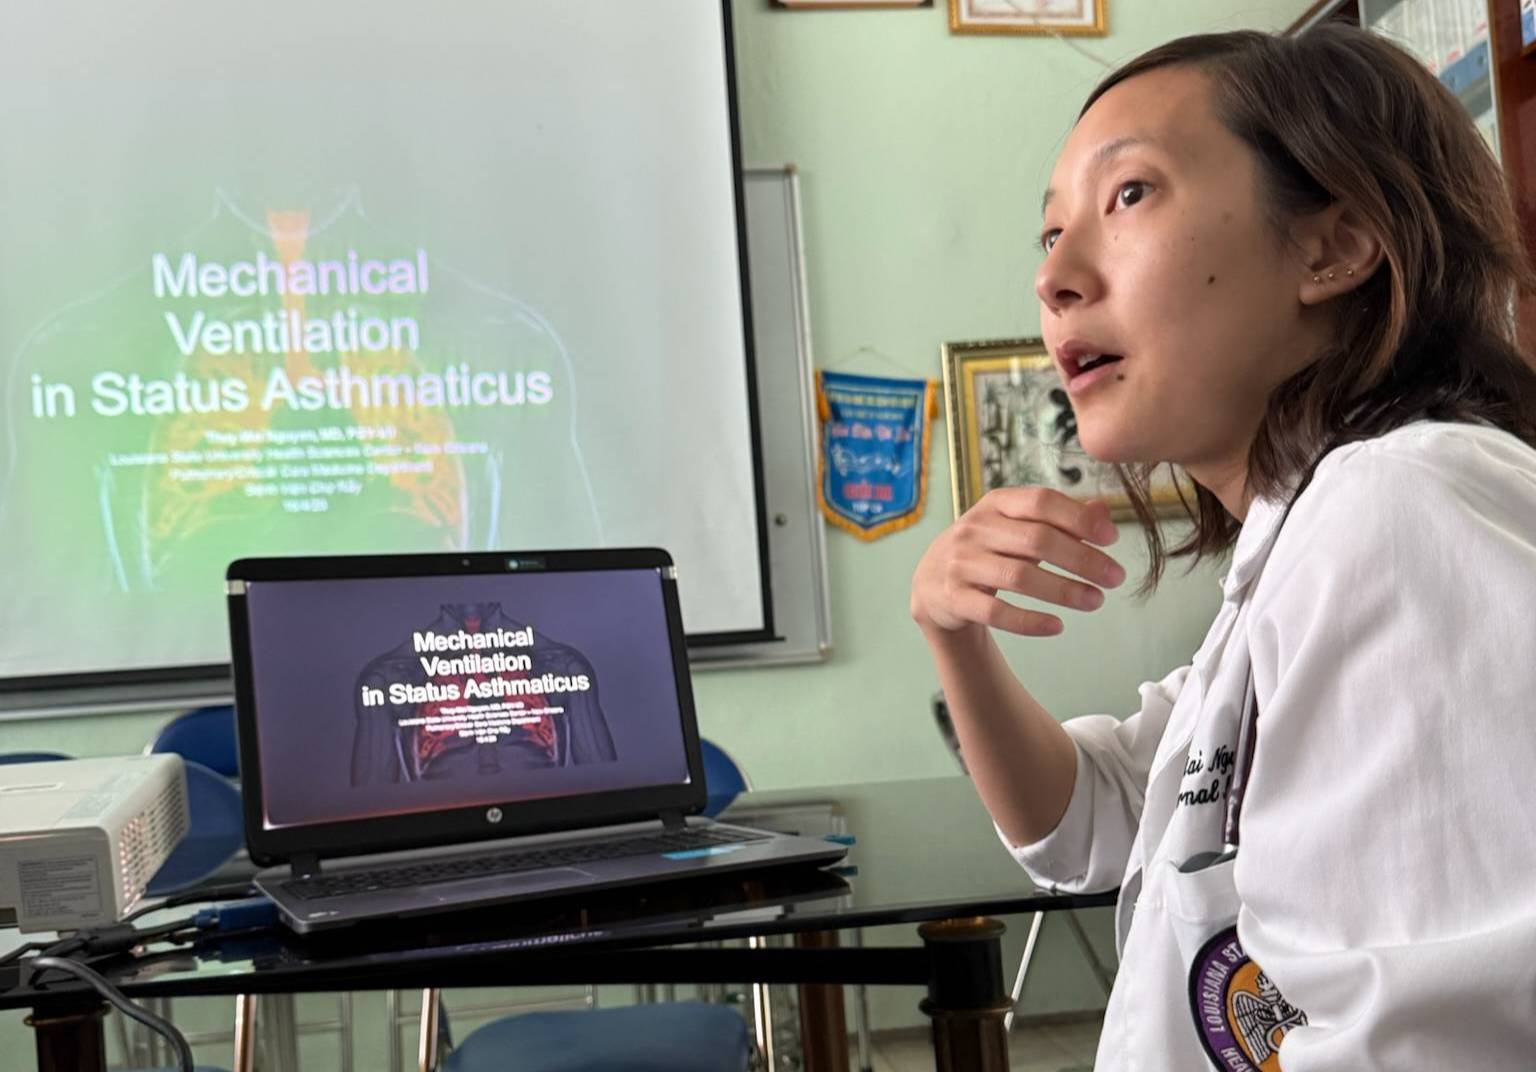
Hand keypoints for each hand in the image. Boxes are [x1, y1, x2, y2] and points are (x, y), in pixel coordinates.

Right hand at [910, 487, 1125, 636]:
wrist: (932, 583)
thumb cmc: (987, 550)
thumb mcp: (1016, 526)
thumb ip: (1058, 519)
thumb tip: (1103, 511)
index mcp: (995, 503)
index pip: (1040, 501)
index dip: (1079, 518)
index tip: (1113, 538)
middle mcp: (974, 529)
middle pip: (1036, 540)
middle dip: (1082, 559)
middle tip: (1116, 578)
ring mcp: (961, 564)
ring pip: (1019, 577)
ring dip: (1064, 591)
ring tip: (1095, 601)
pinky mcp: (954, 598)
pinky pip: (997, 612)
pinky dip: (1030, 621)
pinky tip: (1058, 626)